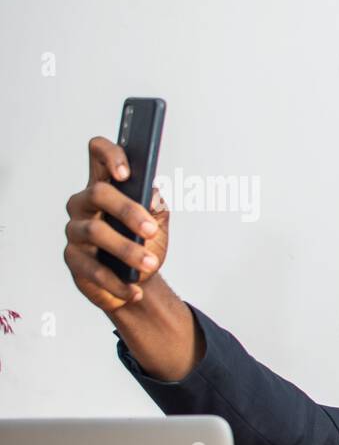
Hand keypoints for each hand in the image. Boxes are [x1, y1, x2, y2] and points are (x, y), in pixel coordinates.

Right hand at [64, 136, 170, 311]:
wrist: (139, 281)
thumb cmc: (145, 244)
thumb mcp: (158, 223)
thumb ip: (157, 207)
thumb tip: (152, 198)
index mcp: (106, 187)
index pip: (98, 155)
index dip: (109, 155)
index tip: (126, 173)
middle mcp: (84, 205)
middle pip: (98, 193)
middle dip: (128, 211)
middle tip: (151, 231)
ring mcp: (76, 231)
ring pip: (96, 232)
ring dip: (127, 250)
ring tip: (150, 263)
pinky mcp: (74, 260)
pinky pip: (93, 269)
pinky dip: (117, 281)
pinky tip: (134, 288)